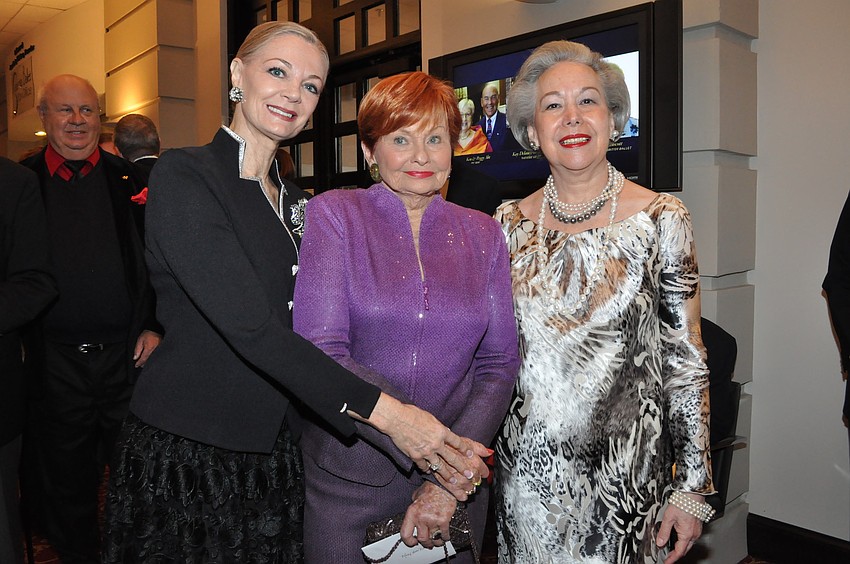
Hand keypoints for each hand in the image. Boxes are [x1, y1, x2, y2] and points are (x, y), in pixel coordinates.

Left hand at [133, 330, 161, 367]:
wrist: (157, 329)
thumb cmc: (148, 334)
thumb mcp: (140, 340)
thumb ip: (137, 349)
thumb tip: (135, 358)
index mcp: (149, 348)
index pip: (143, 358)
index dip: (139, 363)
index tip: (136, 365)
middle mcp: (155, 350)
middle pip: (149, 360)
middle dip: (144, 363)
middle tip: (140, 366)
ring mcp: (160, 350)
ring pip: (153, 359)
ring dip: (148, 362)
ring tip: (144, 364)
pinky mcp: (162, 349)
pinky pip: (157, 356)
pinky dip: (153, 358)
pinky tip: (150, 359)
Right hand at [354, 394, 489, 496]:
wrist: (397, 419)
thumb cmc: (412, 414)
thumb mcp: (431, 418)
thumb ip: (439, 428)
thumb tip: (446, 432)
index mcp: (441, 431)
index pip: (457, 442)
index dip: (465, 449)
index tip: (471, 455)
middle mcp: (436, 443)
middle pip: (452, 458)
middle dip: (462, 468)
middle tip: (469, 475)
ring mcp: (426, 451)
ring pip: (440, 466)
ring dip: (447, 475)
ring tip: (453, 481)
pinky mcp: (415, 456)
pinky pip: (424, 466)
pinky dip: (427, 469)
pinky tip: (430, 472)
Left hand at [400, 482, 456, 548]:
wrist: (444, 485)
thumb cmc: (431, 489)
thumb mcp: (415, 497)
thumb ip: (414, 510)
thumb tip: (414, 520)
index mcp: (412, 512)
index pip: (406, 534)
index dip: (409, 541)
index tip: (412, 542)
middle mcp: (421, 517)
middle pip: (422, 539)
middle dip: (425, 543)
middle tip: (427, 543)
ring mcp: (433, 520)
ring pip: (433, 539)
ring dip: (435, 542)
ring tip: (436, 540)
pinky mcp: (444, 521)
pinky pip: (444, 535)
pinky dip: (444, 537)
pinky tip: (444, 536)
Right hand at [431, 447, 484, 501]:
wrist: (432, 454)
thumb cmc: (448, 446)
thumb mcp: (464, 442)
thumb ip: (478, 448)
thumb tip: (488, 453)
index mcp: (475, 462)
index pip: (485, 471)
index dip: (482, 470)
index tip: (478, 470)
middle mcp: (470, 473)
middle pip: (478, 480)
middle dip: (473, 477)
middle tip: (466, 472)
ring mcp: (462, 482)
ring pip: (471, 488)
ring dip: (468, 485)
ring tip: (460, 479)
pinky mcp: (454, 490)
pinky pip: (463, 496)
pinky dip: (462, 494)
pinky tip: (458, 487)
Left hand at [656, 493, 703, 562]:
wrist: (692, 493)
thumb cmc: (682, 502)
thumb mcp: (668, 518)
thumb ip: (664, 531)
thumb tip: (660, 542)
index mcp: (687, 534)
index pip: (679, 551)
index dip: (672, 558)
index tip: (667, 562)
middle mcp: (694, 534)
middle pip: (685, 549)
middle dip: (676, 554)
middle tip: (668, 558)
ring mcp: (697, 530)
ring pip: (688, 544)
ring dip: (680, 548)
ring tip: (671, 549)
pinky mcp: (697, 525)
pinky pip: (691, 537)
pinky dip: (684, 541)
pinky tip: (679, 538)